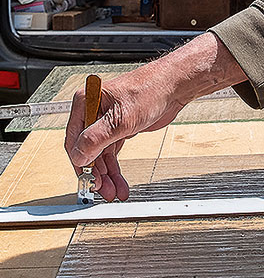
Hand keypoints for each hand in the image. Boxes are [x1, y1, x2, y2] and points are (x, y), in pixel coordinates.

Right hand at [65, 69, 186, 201]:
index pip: (74, 139)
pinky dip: (115, 168)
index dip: (80, 162)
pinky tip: (119, 182)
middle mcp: (94, 111)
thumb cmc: (151, 90)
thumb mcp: (121, 118)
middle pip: (87, 150)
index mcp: (86, 102)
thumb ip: (96, 139)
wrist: (174, 86)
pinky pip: (113, 152)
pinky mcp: (120, 128)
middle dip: (96, 173)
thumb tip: (78, 156)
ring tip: (114, 191)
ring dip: (107, 174)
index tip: (88, 180)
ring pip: (101, 154)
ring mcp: (107, 121)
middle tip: (104, 190)